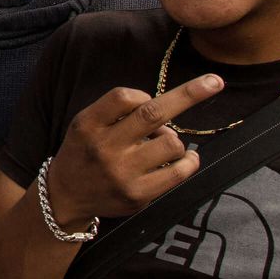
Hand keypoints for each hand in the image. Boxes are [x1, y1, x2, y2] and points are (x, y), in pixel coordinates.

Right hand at [44, 75, 223, 226]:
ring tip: (162, 145)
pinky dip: (189, 161)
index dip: (142, 95)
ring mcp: (122, 173)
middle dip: (190, 94)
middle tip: (214, 82)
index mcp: (88, 125)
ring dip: (174, 138)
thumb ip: (116, 111)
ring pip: (171, 142)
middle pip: (154, 113)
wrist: (65, 196)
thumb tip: (164, 103)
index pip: (124, 97)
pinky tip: (186, 159)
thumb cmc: (84, 152)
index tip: (148, 98)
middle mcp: (104, 148)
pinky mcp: (138, 195)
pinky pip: (178, 171)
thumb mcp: (85, 124)